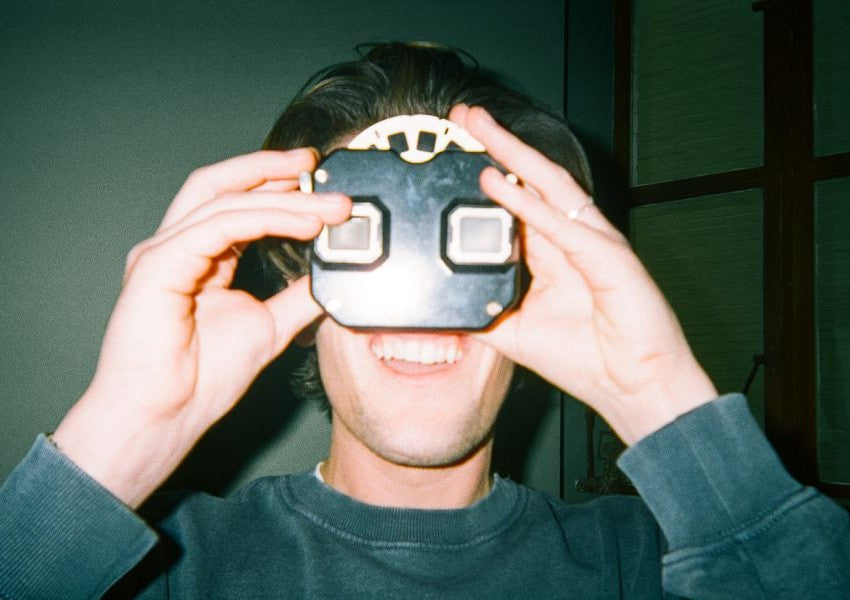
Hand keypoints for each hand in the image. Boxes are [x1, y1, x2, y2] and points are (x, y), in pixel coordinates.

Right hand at [53, 150, 350, 505]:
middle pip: (222, 185)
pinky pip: (218, 227)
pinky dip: (265, 219)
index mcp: (197, 257)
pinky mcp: (158, 265)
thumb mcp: (269, 325)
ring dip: (282, 197)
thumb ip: (296, 296)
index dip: (275, 187)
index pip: (235, 203)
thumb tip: (330, 274)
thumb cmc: (201, 379)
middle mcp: (176, 246)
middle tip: (317, 165)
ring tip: (326, 204)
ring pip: (225, 201)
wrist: (164, 417)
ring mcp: (163, 252)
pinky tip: (302, 222)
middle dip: (271, 169)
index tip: (321, 185)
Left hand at [449, 105, 716, 443]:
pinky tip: (501, 187)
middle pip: (532, 181)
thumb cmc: (586, 359)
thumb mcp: (514, 333)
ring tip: (482, 130)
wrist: (634, 388)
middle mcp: (572, 240)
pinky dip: (531, 206)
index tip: (455, 154)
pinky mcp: (609, 258)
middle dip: (498, 146)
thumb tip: (442, 305)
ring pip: (550, 187)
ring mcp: (592, 243)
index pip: (517, 203)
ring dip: (514, 156)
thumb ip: (483, 312)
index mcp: (552, 254)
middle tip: (465, 117)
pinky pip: (564, 227)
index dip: (489, 175)